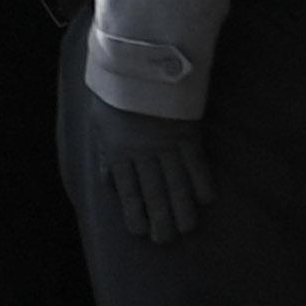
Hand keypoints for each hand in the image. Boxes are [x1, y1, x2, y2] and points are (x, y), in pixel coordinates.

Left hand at [74, 94, 211, 243]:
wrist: (136, 65)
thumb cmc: (114, 94)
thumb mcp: (99, 125)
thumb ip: (105, 155)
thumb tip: (108, 181)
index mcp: (117, 151)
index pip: (127, 190)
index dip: (134, 212)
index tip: (140, 232)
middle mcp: (142, 153)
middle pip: (152, 192)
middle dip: (159, 218)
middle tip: (165, 240)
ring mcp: (165, 145)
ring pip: (175, 184)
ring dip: (182, 208)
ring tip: (187, 229)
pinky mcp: (186, 133)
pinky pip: (196, 163)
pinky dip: (201, 182)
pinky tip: (207, 200)